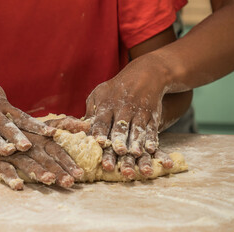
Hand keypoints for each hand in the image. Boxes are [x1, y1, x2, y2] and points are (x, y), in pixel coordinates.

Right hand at [0, 131, 83, 189]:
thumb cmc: (21, 128)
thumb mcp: (43, 124)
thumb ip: (65, 124)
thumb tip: (86, 125)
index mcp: (40, 137)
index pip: (57, 150)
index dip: (68, 161)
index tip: (79, 173)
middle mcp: (28, 144)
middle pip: (45, 158)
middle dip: (57, 170)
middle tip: (69, 181)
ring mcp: (11, 152)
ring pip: (26, 162)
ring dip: (38, 171)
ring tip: (49, 181)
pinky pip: (2, 168)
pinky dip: (10, 176)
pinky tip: (18, 186)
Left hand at [85, 56, 173, 177]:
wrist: (145, 74)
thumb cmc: (116, 88)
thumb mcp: (99, 93)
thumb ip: (90, 110)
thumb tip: (81, 128)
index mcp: (107, 105)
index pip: (102, 120)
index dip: (101, 131)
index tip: (99, 142)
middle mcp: (123, 109)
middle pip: (120, 128)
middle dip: (119, 140)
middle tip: (118, 152)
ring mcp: (139, 112)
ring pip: (137, 130)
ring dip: (136, 143)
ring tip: (135, 154)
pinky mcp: (152, 116)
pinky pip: (152, 128)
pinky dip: (151, 139)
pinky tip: (150, 149)